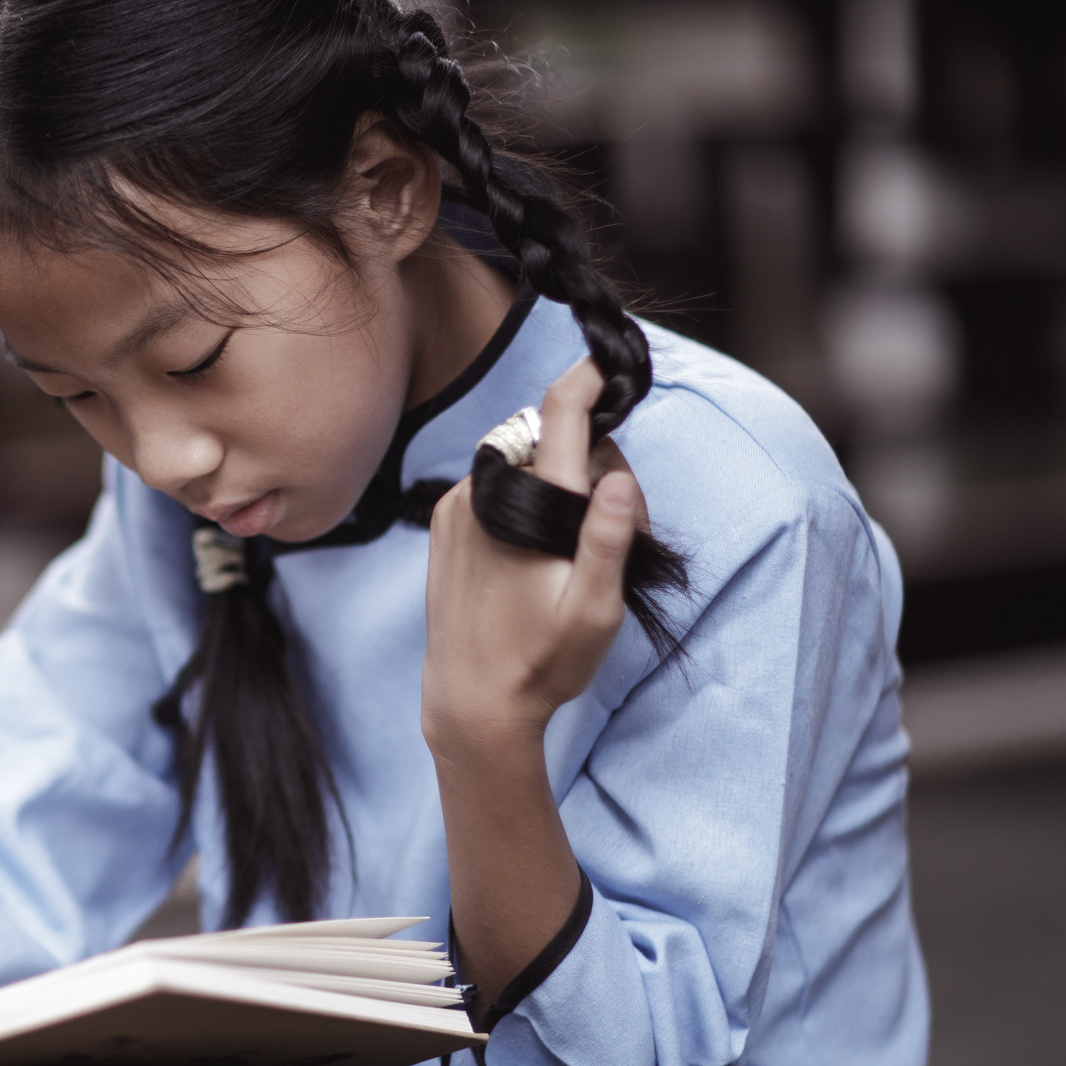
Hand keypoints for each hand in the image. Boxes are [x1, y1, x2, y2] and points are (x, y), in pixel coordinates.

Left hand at [421, 357, 644, 754]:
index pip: (560, 412)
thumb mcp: (594, 611)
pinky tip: (537, 550)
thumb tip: (620, 477)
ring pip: (527, 457)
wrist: (470, 703)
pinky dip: (526, 494)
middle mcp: (486, 493)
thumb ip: (610, 539)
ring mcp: (459, 504)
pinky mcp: (445, 519)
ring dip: (559, 481)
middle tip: (617, 533)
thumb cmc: (541, 664)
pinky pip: (498, 480)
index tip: (606, 362)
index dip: (588, 378)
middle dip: (594, 465)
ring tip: (572, 551)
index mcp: (529, 506)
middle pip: (555, 438)